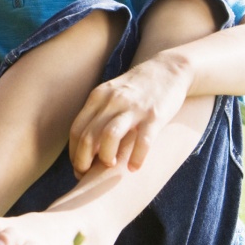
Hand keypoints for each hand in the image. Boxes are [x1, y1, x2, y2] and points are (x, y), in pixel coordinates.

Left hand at [68, 53, 191, 175]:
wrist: (169, 69)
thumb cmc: (137, 88)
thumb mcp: (111, 95)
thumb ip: (98, 114)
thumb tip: (85, 147)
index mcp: (98, 97)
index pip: (76, 130)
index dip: (74, 153)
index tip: (79, 168)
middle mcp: (112, 101)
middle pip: (88, 136)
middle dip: (84, 161)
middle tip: (88, 176)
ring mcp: (133, 107)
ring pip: (109, 136)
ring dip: (106, 157)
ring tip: (111, 168)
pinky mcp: (154, 115)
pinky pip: (142, 141)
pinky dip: (136, 158)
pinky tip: (135, 168)